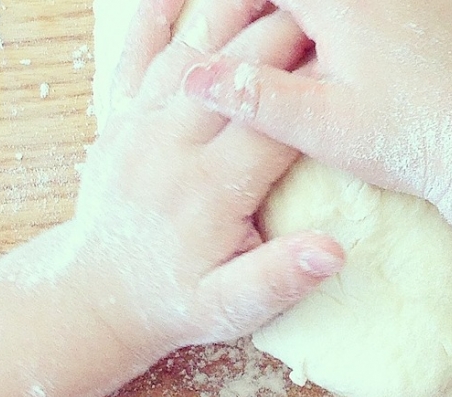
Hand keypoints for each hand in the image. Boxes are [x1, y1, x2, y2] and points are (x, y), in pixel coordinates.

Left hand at [29, 0, 343, 357]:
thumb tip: (333, 251)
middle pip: (235, 72)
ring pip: (191, 48)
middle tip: (331, 19)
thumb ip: (278, 278)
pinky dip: (156, 13)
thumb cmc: (172, 302)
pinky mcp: (119, 116)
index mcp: (208, 189)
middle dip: (287, 37)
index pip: (271, 122)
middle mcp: (169, 145)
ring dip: (237, 14)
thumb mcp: (228, 311)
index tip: (355, 65)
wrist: (95, 297)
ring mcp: (138, 124)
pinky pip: (136, 52)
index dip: (315, 89)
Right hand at [180, 0, 451, 202]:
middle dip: (292, 9)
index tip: (232, 30)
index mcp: (339, 1)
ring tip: (342, 49)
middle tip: (286, 32)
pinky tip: (403, 41)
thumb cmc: (414, 143)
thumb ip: (256, 96)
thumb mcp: (325, 127)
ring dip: (345, 13)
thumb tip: (192, 75)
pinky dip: (409, 12)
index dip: (240, 6)